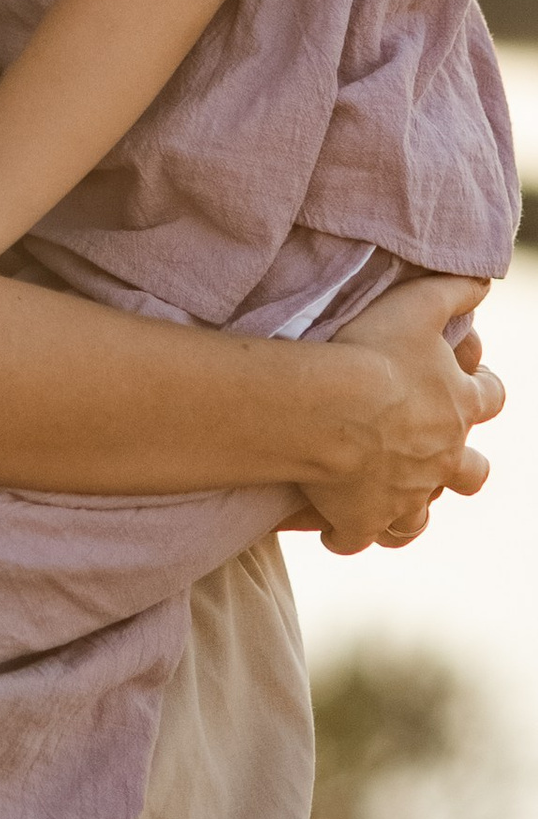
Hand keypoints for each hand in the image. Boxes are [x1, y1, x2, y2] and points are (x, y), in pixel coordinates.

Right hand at [301, 276, 501, 552]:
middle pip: (471, 473)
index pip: (490, 397)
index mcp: (458, 406)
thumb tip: (481, 280)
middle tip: (432, 453)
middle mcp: (442, 458)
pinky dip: (349, 534)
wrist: (328, 411)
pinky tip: (331, 529)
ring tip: (386, 502)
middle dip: (458, 466)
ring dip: (408, 511)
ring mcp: (404, 495)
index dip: (482, 388)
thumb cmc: (370, 354)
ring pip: (419, 518)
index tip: (471, 382)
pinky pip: (360, 538)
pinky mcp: (363, 519)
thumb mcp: (416, 306)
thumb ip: (452, 291)